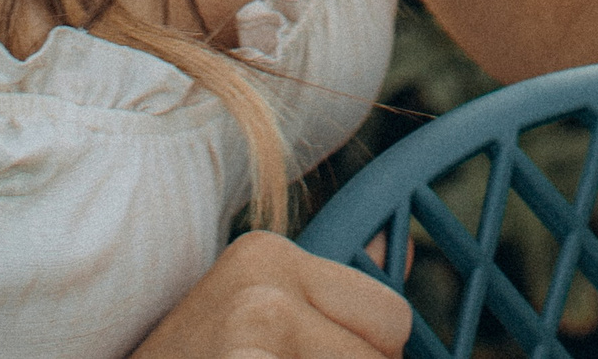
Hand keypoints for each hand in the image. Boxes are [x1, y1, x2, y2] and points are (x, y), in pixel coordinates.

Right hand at [128, 231, 409, 358]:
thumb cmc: (193, 358)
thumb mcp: (254, 310)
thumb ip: (326, 287)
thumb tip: (404, 250)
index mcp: (268, 255)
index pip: (390, 316)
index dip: (367, 354)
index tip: (317, 357)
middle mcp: (266, 287)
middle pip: (383, 354)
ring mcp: (256, 338)